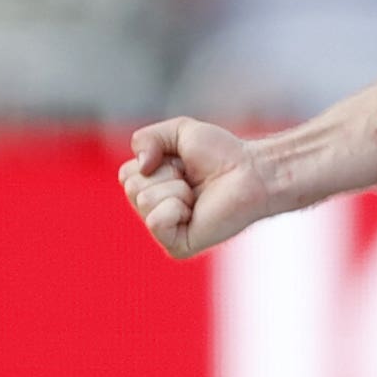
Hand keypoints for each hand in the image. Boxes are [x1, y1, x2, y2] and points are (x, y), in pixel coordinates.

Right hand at [118, 117, 275, 259]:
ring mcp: (165, 231)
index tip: (182, 163)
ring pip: (144, 201)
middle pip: (132, 187)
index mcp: (151, 187)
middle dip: (165, 174)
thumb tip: (140, 166)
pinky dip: (175, 208)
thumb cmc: (221, 154)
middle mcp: (154, 211)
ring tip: (197, 194)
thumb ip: (147, 138)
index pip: (126, 174)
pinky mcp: (176, 246)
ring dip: (175, 189)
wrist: (251, 172)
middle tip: (192, 179)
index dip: (155, 160)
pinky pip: (156, 222)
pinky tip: (195, 210)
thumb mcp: (179, 131)